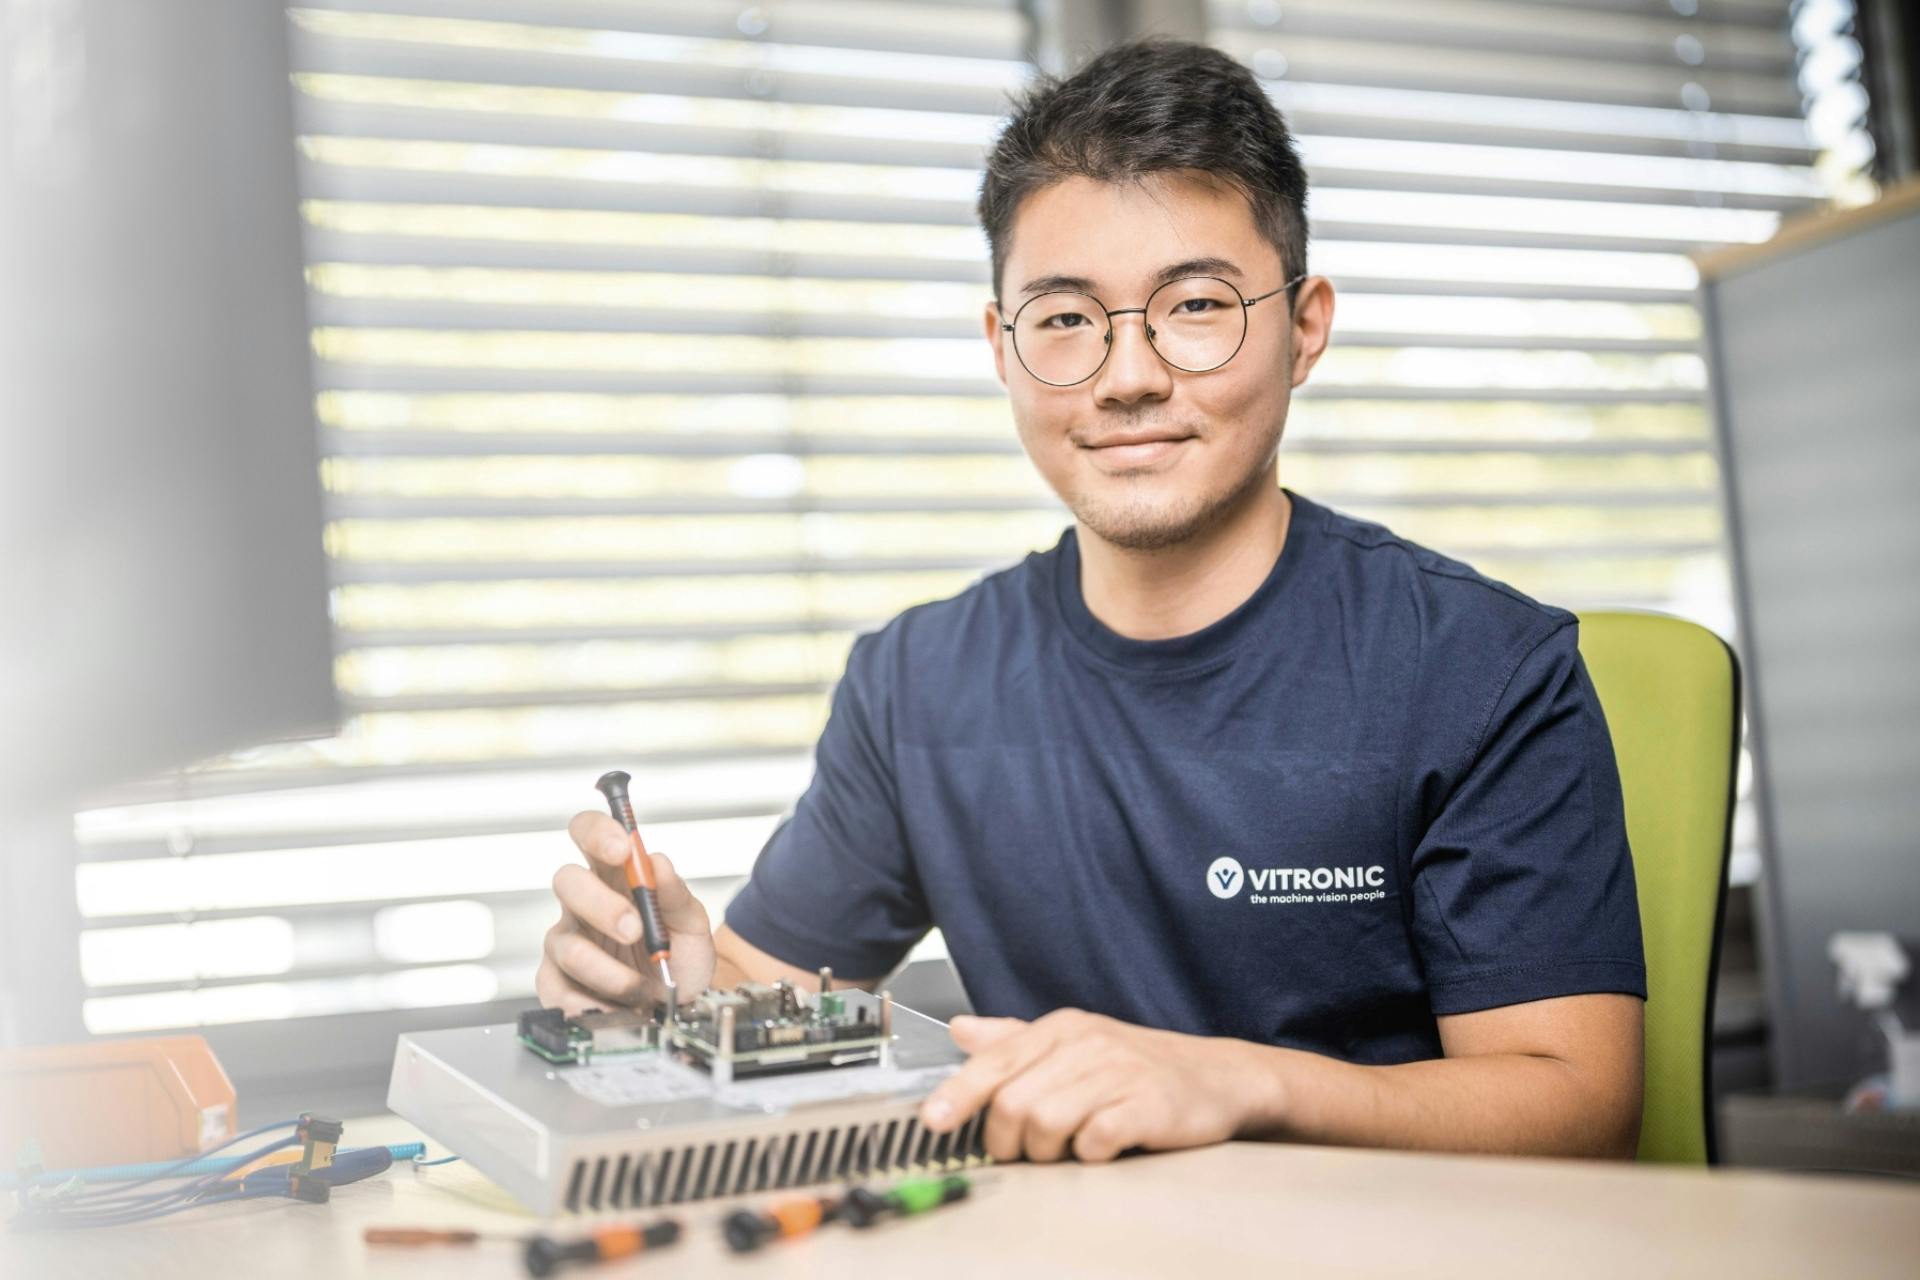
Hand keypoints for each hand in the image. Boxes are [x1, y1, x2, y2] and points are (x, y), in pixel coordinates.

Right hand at [534, 811, 716, 1012]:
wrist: (681, 1006)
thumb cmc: (680, 957)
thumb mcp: (692, 924)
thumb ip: (676, 895)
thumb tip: (659, 864)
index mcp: (614, 876)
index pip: (590, 834)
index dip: (599, 833)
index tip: (623, 849)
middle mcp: (585, 904)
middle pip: (567, 882)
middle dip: (602, 906)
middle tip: (634, 930)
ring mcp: (567, 941)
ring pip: (565, 943)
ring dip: (606, 968)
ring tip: (637, 985)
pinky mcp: (556, 981)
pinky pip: (556, 988)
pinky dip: (589, 1001)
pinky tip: (614, 1006)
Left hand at [917, 1009, 1264, 1162]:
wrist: (1218, 1076)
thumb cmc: (1139, 1066)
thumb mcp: (1075, 1043)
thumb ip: (1014, 1039)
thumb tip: (960, 1030)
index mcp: (1061, 1028)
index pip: (994, 1061)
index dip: (958, 1095)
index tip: (932, 1121)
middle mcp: (1085, 1044)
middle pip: (1012, 1102)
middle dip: (1007, 1141)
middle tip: (1021, 1151)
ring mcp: (1117, 1073)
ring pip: (1045, 1123)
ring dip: (1045, 1152)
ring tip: (1064, 1149)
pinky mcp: (1146, 1106)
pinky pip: (1094, 1140)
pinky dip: (1087, 1154)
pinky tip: (1100, 1148)